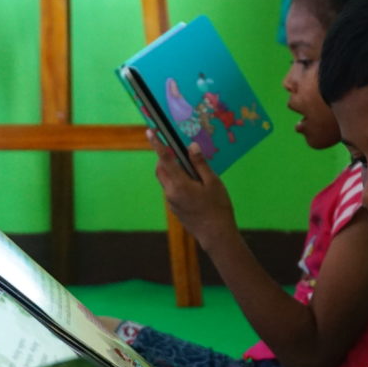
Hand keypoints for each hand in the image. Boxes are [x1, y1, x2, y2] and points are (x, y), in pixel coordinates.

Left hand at [148, 130, 237, 246]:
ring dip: (172, 171)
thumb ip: (200, 164)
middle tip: (177, 151)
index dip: (157, 144)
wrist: (215, 234)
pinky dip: (177, 182)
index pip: (165, 159)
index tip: (150, 132)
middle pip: (161, 169)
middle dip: (165, 158)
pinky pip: (171, 190)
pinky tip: (194, 187)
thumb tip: (191, 147)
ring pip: (165, 180)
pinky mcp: (174, 208)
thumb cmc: (217, 207)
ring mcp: (171, 202)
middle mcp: (170, 193)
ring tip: (192, 171)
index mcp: (179, 184)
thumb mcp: (212, 182)